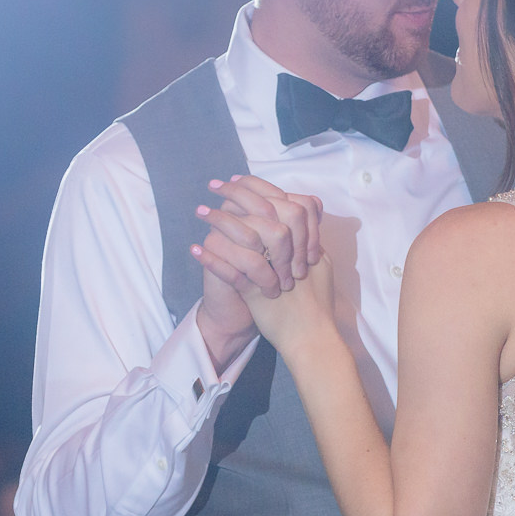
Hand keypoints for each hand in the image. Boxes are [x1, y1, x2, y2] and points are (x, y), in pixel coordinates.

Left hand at [189, 176, 323, 366]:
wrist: (312, 337)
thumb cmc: (315, 305)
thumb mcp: (320, 265)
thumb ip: (310, 240)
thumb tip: (304, 215)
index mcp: (304, 241)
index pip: (285, 201)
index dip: (259, 187)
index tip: (237, 179)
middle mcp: (291, 250)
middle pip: (265, 209)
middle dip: (237, 194)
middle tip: (214, 185)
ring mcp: (273, 268)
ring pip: (245, 235)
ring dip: (219, 221)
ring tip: (199, 211)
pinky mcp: (258, 290)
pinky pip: (231, 271)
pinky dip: (212, 260)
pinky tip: (194, 249)